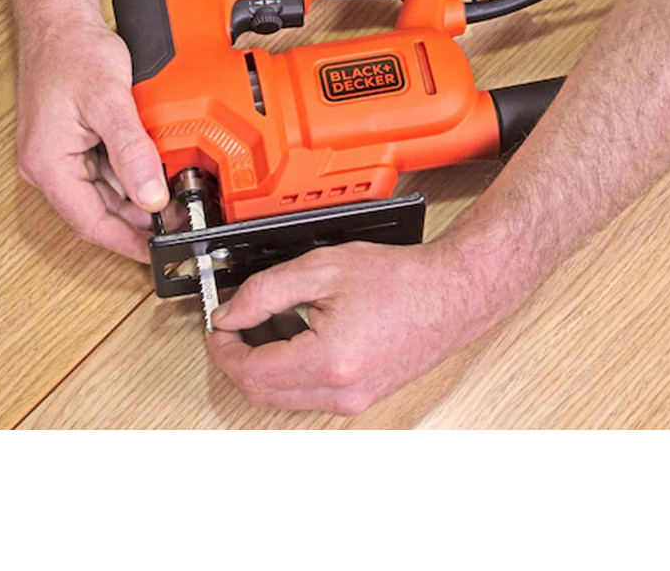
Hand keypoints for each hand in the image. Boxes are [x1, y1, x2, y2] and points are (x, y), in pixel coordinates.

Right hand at [16, 10, 174, 262]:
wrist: (61, 17)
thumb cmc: (72, 51)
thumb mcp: (109, 102)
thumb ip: (131, 152)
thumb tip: (151, 196)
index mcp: (48, 164)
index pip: (90, 223)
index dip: (126, 244)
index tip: (156, 255)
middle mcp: (51, 166)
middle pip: (100, 212)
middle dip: (140, 222)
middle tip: (179, 223)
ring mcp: (63, 155)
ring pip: (107, 194)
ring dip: (140, 199)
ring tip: (176, 201)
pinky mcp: (76, 144)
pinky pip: (107, 172)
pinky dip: (134, 177)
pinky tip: (159, 174)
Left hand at [206, 240, 487, 414]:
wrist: (451, 294)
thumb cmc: (401, 280)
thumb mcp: (323, 268)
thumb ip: (265, 291)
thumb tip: (229, 314)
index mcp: (329, 362)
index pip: (250, 373)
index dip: (223, 349)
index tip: (218, 326)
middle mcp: (341, 393)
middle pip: (260, 394)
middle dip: (237, 361)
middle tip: (233, 326)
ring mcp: (352, 401)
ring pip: (281, 399)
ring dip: (262, 367)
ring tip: (268, 325)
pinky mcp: (359, 398)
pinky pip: (306, 394)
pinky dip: (288, 370)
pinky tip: (295, 336)